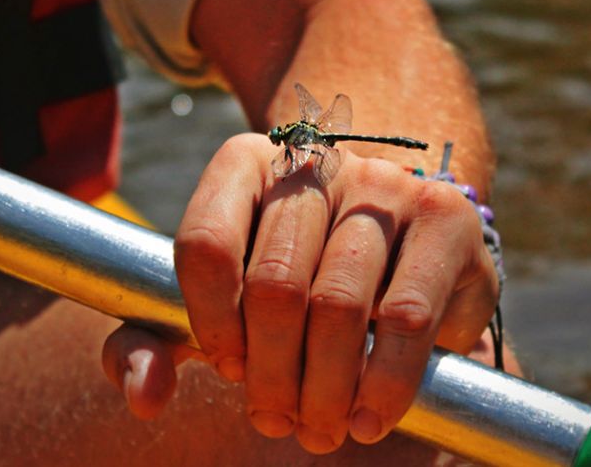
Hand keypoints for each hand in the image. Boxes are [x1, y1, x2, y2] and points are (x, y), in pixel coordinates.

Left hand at [102, 133, 498, 453]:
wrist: (400, 247)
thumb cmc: (299, 276)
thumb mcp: (220, 303)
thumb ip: (159, 341)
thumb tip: (144, 394)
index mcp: (247, 163)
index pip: (206, 244)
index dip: (211, 323)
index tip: (228, 369)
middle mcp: (318, 162)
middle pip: (274, 282)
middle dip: (271, 375)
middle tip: (277, 422)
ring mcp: (386, 183)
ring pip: (338, 304)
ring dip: (324, 389)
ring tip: (321, 429)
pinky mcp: (446, 216)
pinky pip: (407, 316)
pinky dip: (383, 382)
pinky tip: (370, 416)